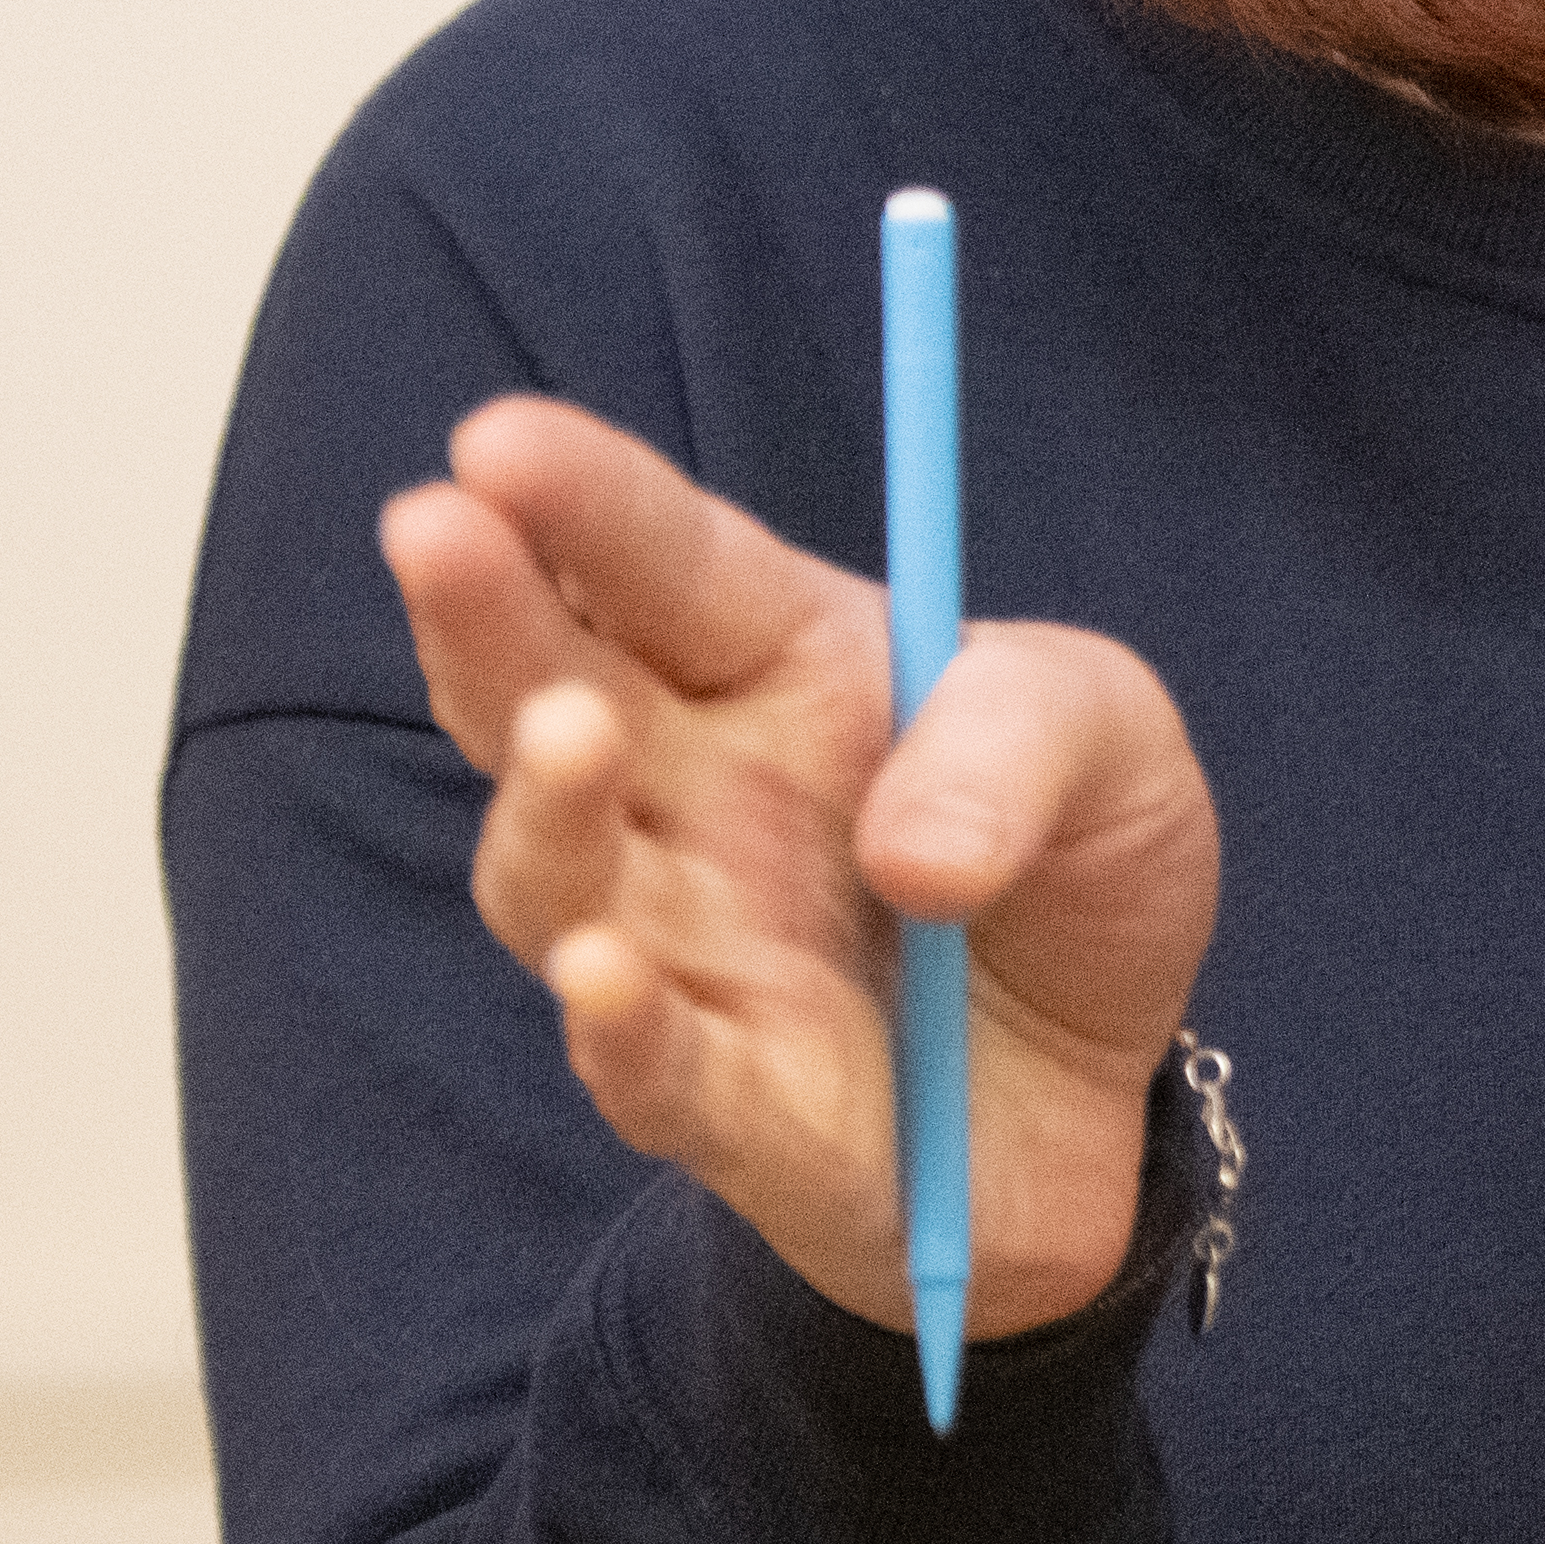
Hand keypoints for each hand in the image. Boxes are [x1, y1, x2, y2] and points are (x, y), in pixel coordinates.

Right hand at [381, 395, 1224, 1337]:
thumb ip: (1023, 745)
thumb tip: (915, 852)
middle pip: (544, 694)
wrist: (1109, 1082)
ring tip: (570, 732)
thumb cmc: (1070, 864)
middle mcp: (692, 796)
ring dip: (546, 804)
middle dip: (484, 612)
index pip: (661, 564)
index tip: (499, 440)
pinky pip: (645, 1067)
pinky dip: (617, 1025)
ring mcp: (689, 948)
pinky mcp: (724, 1103)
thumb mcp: (1110, 740)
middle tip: (434, 528)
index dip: (579, 500)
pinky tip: (604, 977)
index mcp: (779, 662)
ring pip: (557, 876)